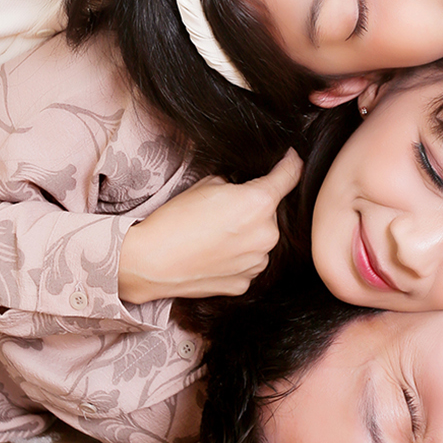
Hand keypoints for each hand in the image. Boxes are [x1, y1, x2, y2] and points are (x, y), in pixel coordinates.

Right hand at [118, 149, 301, 301]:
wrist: (151, 261)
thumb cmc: (175, 220)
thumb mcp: (208, 184)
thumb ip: (237, 185)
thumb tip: (244, 189)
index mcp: (260, 203)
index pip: (290, 175)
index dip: (290, 163)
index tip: (291, 159)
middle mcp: (267, 234)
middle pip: (271, 212)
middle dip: (255, 207)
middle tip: (224, 209)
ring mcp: (257, 262)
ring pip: (260, 239)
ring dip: (247, 234)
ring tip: (214, 235)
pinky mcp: (244, 283)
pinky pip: (248, 262)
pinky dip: (236, 257)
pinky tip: (213, 254)